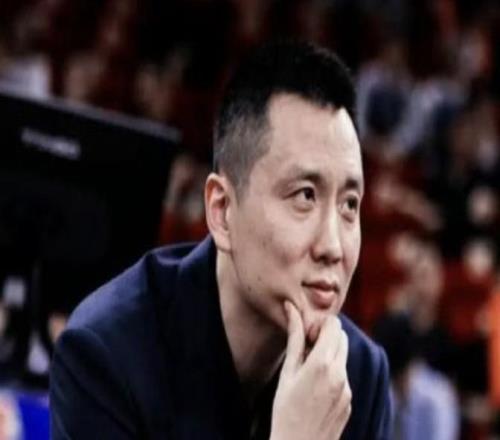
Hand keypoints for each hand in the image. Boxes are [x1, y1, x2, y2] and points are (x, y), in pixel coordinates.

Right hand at [270, 302, 350, 439]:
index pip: (334, 325)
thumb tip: (292, 309)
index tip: (306, 334)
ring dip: (329, 355)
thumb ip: (295, 338)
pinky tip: (315, 390)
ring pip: (342, 357)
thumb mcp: (287, 372)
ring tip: (308, 372)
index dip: (320, 325)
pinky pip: (343, 376)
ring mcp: (347, 389)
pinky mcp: (349, 401)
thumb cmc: (284, 410)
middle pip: (341, 338)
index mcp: (322, 364)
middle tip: (307, 348)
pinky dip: (332, 374)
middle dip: (326, 336)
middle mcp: (340, 374)